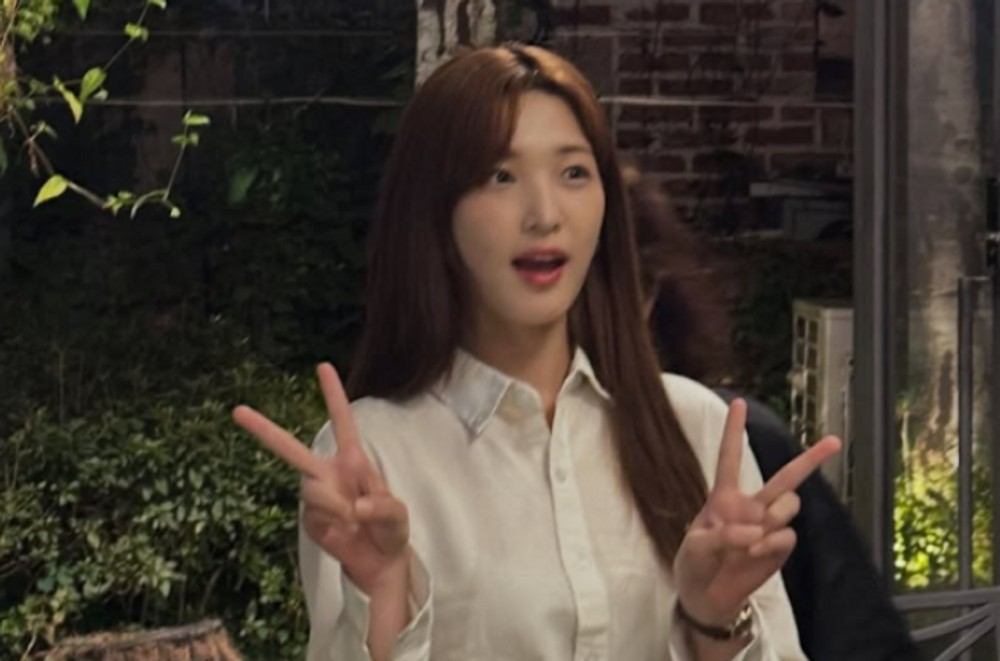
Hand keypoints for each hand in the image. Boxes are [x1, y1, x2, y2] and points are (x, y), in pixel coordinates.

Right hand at [232, 363, 409, 593]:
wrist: (380, 562)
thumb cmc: (392, 530)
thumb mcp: (397, 516)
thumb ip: (381, 507)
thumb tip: (354, 507)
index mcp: (353, 460)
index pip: (342, 421)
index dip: (332, 394)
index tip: (322, 365)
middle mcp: (328, 472)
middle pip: (291, 449)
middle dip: (264, 430)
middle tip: (236, 410)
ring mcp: (315, 496)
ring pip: (310, 488)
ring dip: (333, 502)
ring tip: (354, 518)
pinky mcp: (309, 520)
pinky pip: (314, 515)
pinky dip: (333, 523)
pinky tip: (346, 531)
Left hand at [674, 399, 840, 627]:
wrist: (704, 598)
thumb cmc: (694, 565)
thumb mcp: (695, 548)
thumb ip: (721, 536)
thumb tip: (754, 533)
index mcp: (723, 497)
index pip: (729, 457)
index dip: (733, 430)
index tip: (739, 402)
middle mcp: (750, 507)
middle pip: (784, 477)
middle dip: (811, 458)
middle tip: (835, 441)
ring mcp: (767, 527)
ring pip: (789, 505)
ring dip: (773, 517)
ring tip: (749, 542)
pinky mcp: (778, 549)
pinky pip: (787, 536)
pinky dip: (771, 543)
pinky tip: (753, 554)